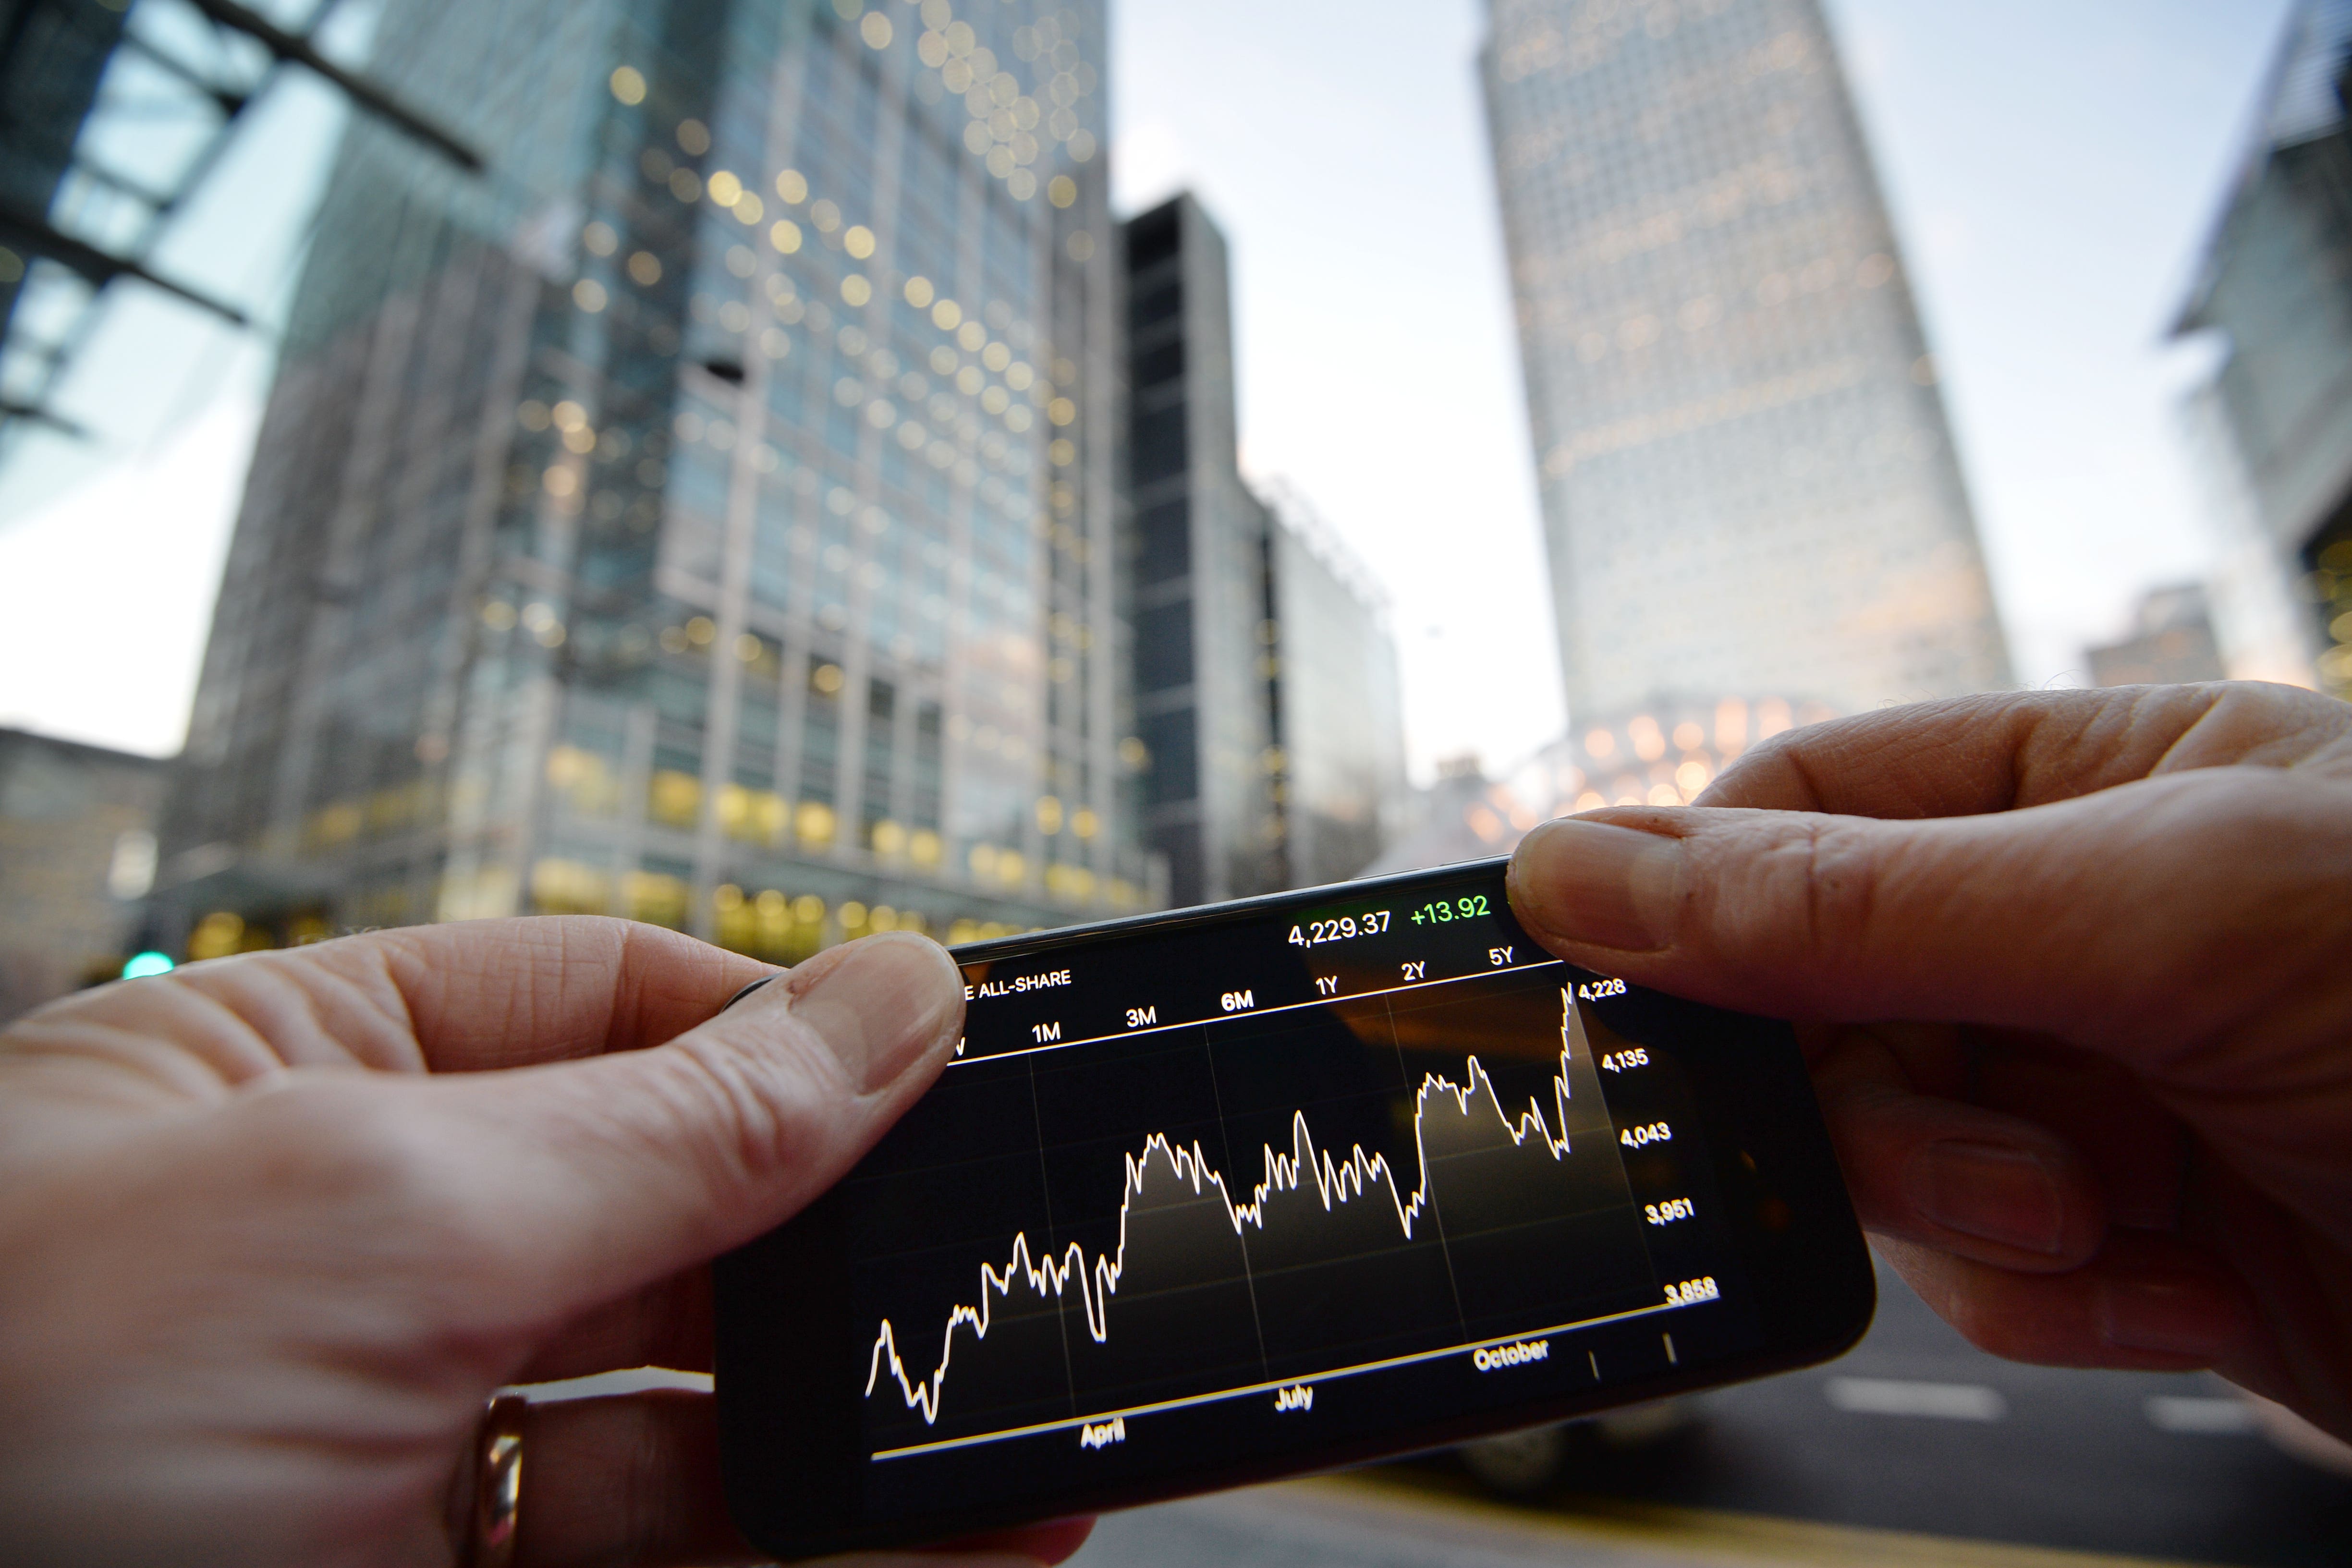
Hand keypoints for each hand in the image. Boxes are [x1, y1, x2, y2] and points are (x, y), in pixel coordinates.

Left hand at [0, 920, 1094, 1567]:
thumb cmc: (14, 1421)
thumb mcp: (378, 1216)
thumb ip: (668, 1120)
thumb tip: (891, 997)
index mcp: (298, 1088)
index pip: (603, 1008)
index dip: (786, 1032)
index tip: (956, 1066)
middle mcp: (351, 1263)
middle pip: (668, 1222)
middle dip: (844, 1248)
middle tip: (1020, 1268)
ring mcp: (393, 1457)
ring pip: (685, 1426)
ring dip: (857, 1432)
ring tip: (1015, 1441)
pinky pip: (669, 1561)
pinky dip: (813, 1554)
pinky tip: (940, 1540)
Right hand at [1506, 683, 2351, 1441]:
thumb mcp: (2154, 918)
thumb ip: (1850, 898)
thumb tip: (1584, 861)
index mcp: (2105, 787)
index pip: (1809, 806)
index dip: (1698, 890)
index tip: (1604, 974)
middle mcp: (2098, 930)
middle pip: (1830, 998)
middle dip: (1883, 1094)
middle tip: (1983, 1139)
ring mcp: (2120, 1090)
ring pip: (1897, 1151)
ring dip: (1978, 1210)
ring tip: (2114, 1218)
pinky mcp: (2154, 1244)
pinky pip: (1992, 1274)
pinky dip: (2058, 1300)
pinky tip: (2182, 1292)